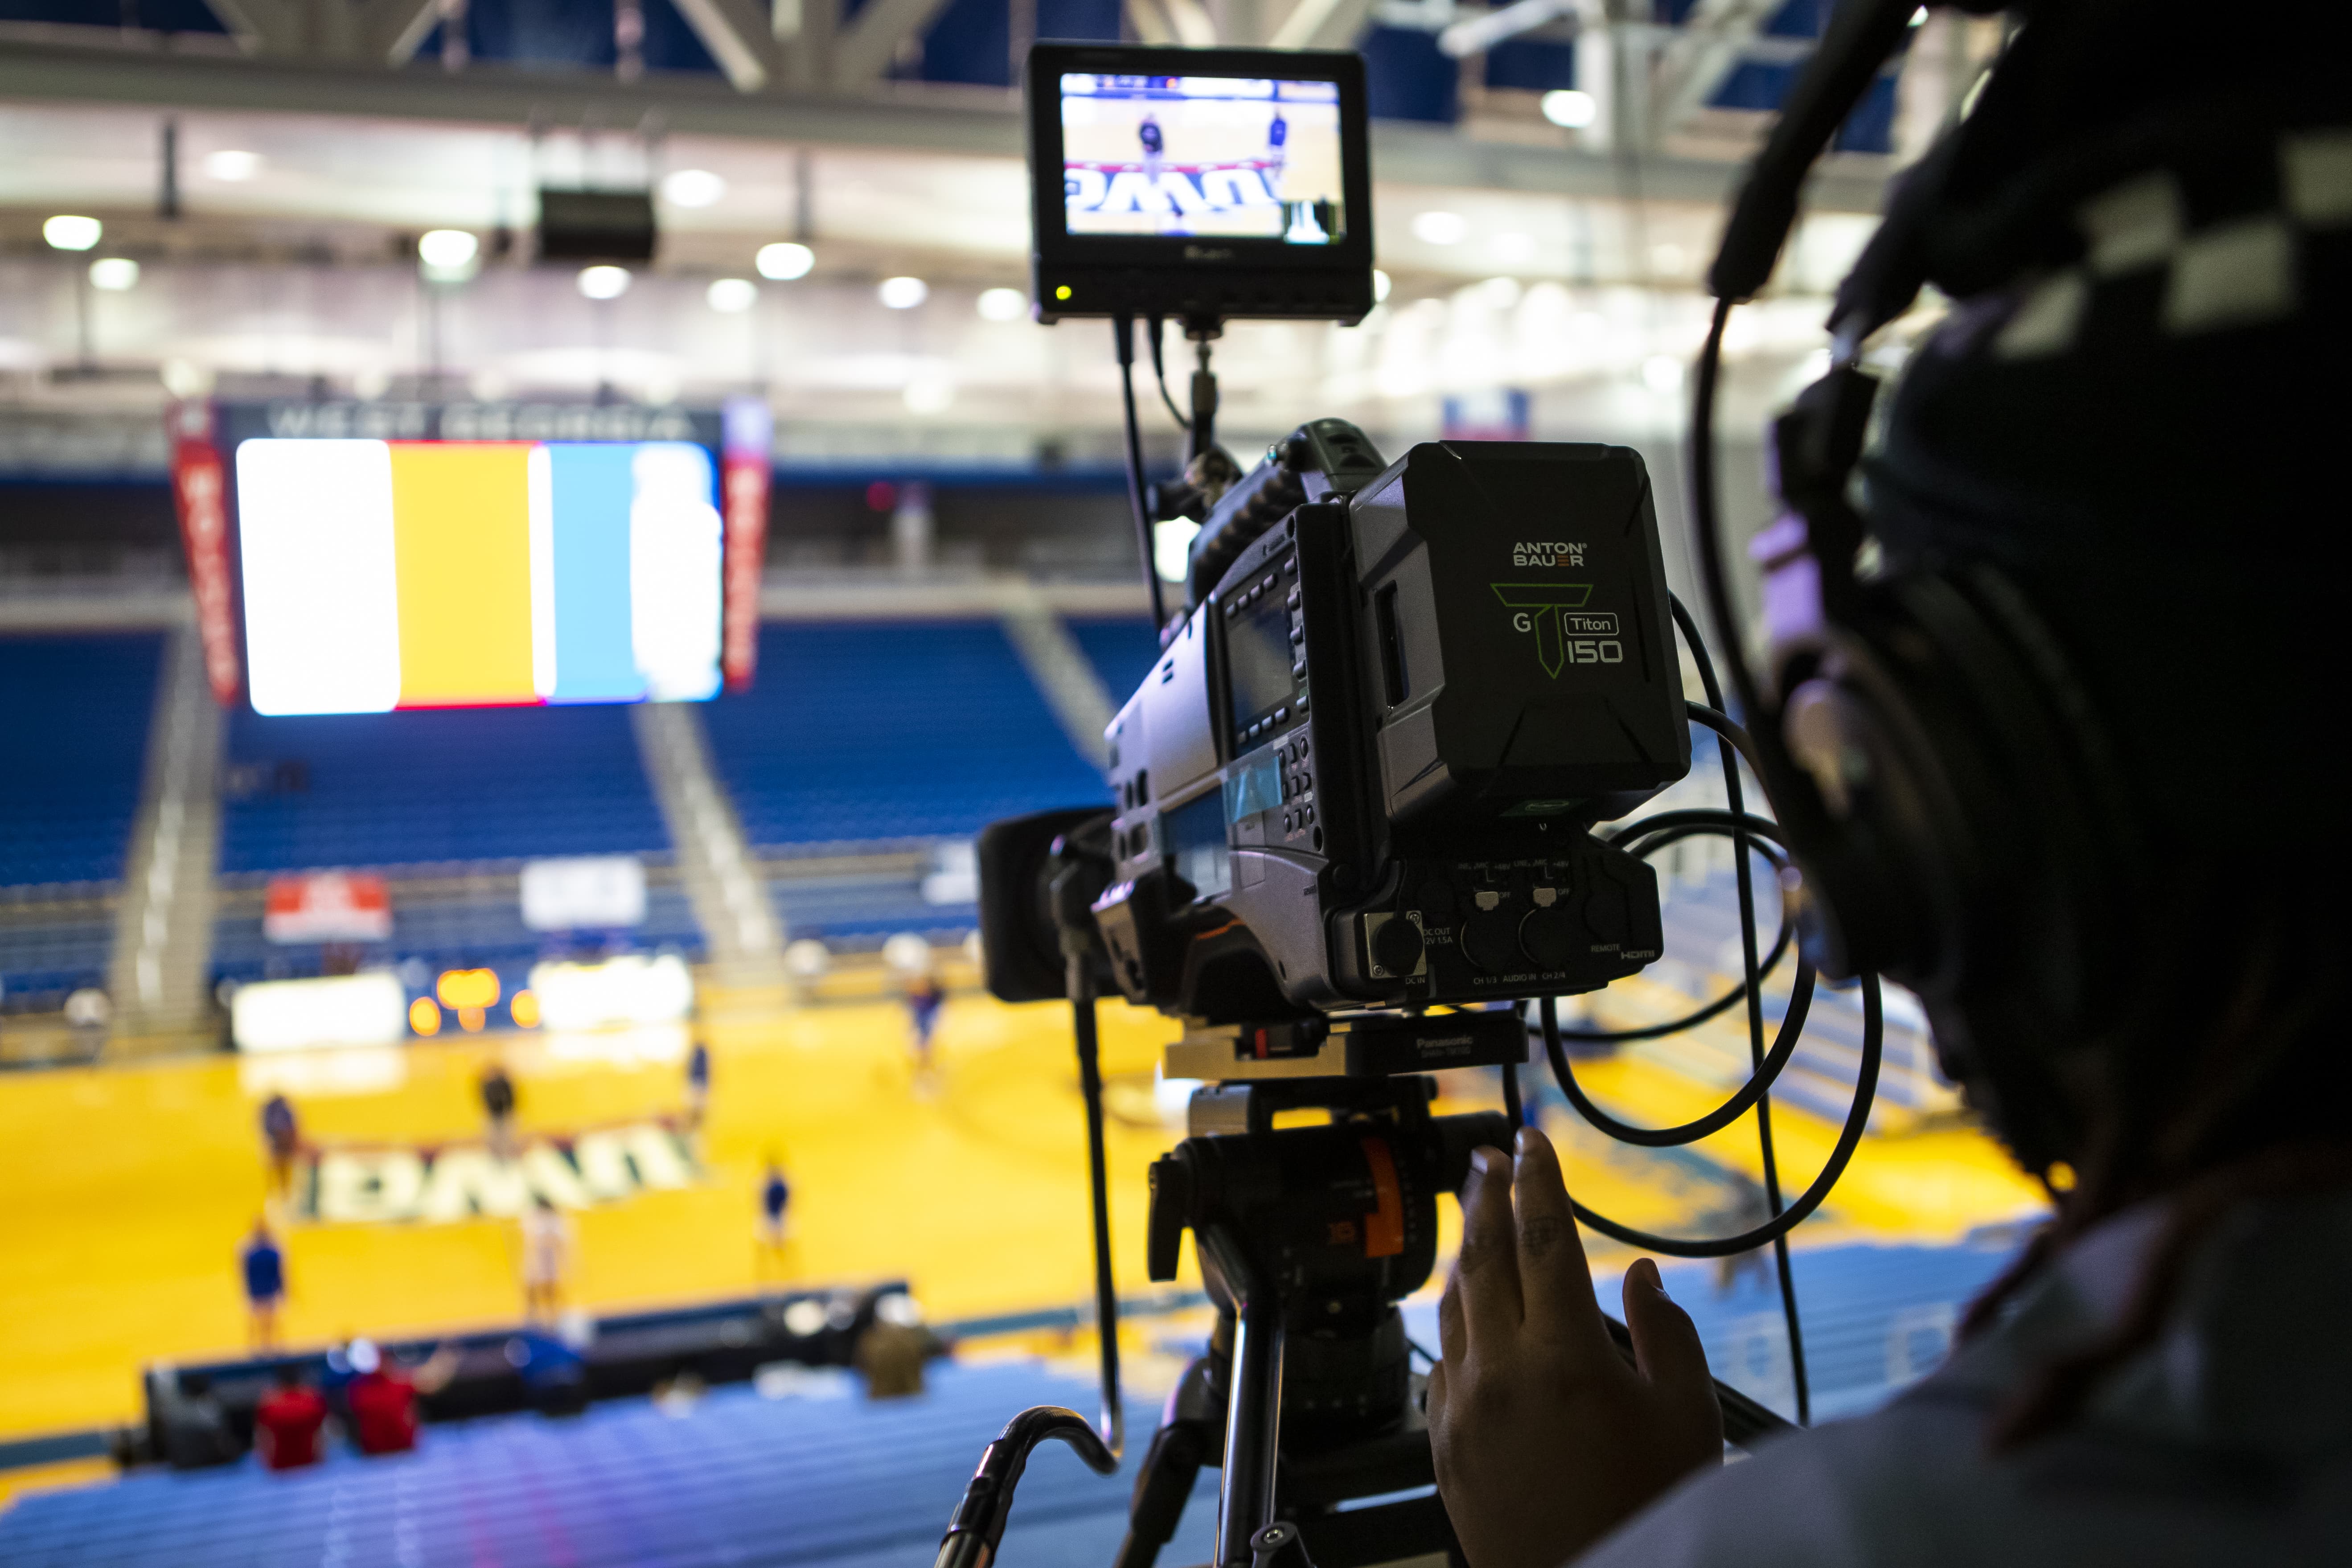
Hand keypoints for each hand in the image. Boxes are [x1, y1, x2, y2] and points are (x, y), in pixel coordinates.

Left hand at [1428, 1127, 1722, 1567]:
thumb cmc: (1645, 1512)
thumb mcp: (1687, 1419)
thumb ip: (1668, 1336)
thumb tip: (1643, 1278)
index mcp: (1566, 1357)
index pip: (1545, 1238)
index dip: (1538, 1180)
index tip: (1531, 1141)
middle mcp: (1502, 1372)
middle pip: (1486, 1256)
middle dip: (1487, 1195)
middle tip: (1487, 1156)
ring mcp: (1464, 1406)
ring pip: (1456, 1302)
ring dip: (1468, 1251)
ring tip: (1480, 1217)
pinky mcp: (1443, 1440)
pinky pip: (1442, 1356)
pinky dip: (1456, 1315)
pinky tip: (1467, 1304)